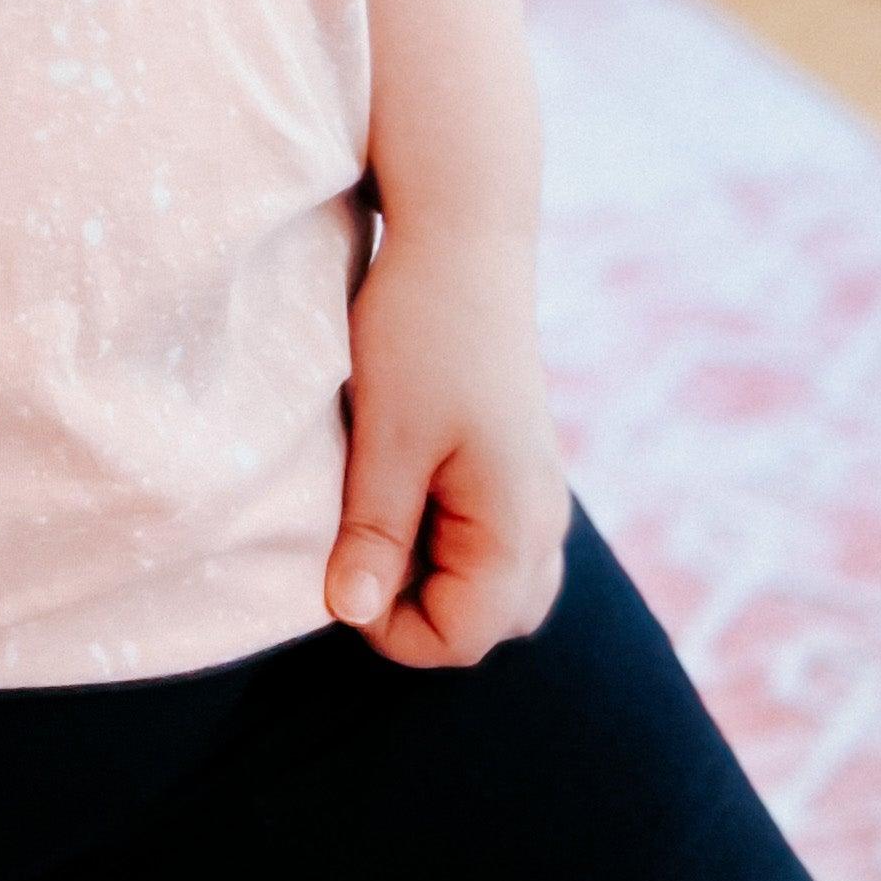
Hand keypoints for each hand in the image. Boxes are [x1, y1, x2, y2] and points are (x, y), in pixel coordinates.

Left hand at [323, 219, 568, 667]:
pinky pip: (488, 542)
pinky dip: (441, 538)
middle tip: (358, 536)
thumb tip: (348, 615)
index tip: (337, 564)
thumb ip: (374, 535)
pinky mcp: (515, 469)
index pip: (457, 640)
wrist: (462, 240)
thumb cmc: (421, 333)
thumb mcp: (385, 439)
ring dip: (427, 571)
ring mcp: (534, 496)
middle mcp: (543, 524)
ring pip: (489, 585)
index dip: (384, 626)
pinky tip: (399, 483)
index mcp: (517, 530)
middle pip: (482, 624)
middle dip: (412, 605)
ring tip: (377, 508)